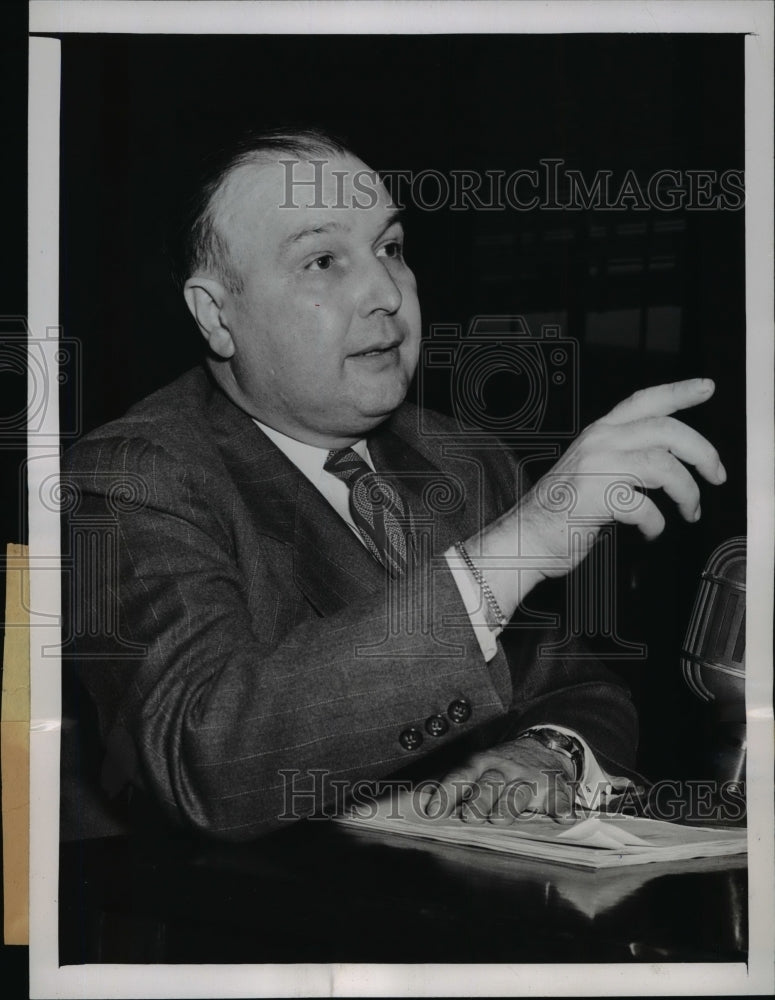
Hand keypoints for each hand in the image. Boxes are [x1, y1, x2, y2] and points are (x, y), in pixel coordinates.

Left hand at [421, 736, 577, 825]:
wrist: (544, 746)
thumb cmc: (504, 766)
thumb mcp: (481, 767)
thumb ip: (460, 785)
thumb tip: (428, 805)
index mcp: (483, 764)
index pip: (462, 775)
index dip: (447, 792)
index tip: (433, 810)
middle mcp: (505, 770)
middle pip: (490, 783)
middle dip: (478, 800)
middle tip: (468, 817)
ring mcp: (529, 778)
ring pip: (518, 791)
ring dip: (508, 805)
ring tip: (499, 819)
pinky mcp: (554, 787)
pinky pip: (559, 797)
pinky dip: (560, 807)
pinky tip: (560, 817)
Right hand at [468, 378, 725, 614]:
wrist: (525, 538)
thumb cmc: (559, 510)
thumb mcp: (591, 469)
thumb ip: (624, 457)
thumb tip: (671, 464)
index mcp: (599, 433)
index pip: (644, 401)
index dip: (679, 392)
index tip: (706, 388)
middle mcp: (599, 443)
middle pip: (666, 431)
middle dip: (702, 452)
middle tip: (717, 474)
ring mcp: (597, 467)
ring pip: (664, 467)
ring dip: (687, 492)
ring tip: (689, 510)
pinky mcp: (597, 497)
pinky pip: (646, 508)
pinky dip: (656, 524)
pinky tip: (650, 531)